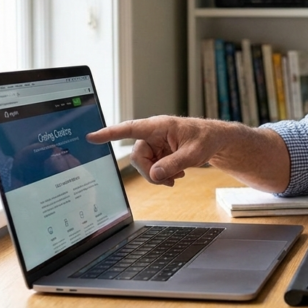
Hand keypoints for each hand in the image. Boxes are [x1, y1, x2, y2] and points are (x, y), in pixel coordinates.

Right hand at [86, 116, 220, 185]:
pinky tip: (177, 173)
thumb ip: (174, 164)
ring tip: (178, 175)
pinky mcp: (157, 152)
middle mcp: (152, 133)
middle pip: (137, 157)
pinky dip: (162, 174)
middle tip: (169, 181)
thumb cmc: (206, 138)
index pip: (129, 129)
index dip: (110, 134)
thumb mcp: (194, 153)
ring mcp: (154, 144)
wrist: (215, 140)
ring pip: (144, 165)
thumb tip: (155, 174)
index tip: (92, 137)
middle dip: (150, 172)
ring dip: (158, 175)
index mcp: (158, 126)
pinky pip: (151, 167)